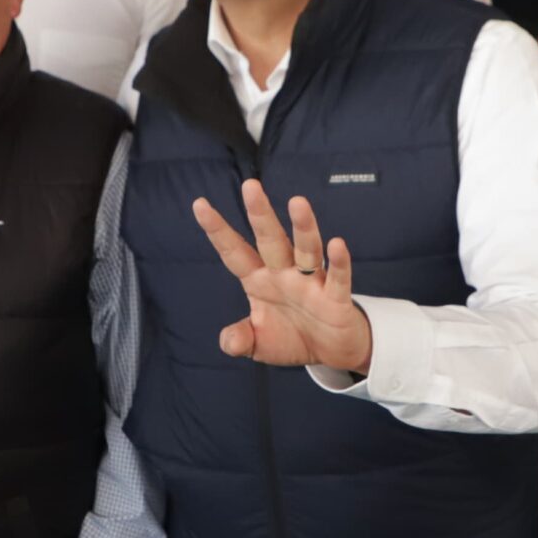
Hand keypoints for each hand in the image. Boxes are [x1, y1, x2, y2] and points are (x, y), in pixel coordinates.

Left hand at [190, 180, 372, 372]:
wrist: (330, 351)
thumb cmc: (292, 337)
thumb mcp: (259, 343)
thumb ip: (241, 340)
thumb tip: (229, 342)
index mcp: (260, 280)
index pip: (235, 252)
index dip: (217, 230)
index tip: (200, 204)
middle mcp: (284, 275)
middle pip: (270, 240)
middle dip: (260, 215)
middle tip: (250, 186)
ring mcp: (311, 283)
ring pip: (306, 249)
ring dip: (302, 227)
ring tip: (297, 202)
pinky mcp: (335, 298)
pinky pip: (337, 277)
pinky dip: (338, 262)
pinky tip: (337, 244)